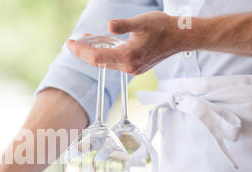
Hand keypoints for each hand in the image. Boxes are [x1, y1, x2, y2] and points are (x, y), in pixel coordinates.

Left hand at [67, 12, 188, 74]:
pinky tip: (103, 44)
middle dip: (84, 52)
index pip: (97, 56)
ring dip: (95, 53)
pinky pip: (115, 62)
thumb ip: (124, 25)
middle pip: (99, 62)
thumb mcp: (142, 22)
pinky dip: (106, 54)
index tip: (69, 44)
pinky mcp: (135, 68)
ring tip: (85, 40)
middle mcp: (128, 67)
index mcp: (128, 56)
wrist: (181, 37)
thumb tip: (109, 25)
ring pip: (106, 62)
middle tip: (72, 43)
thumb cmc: (163, 27)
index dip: (81, 50)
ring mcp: (132, 69)